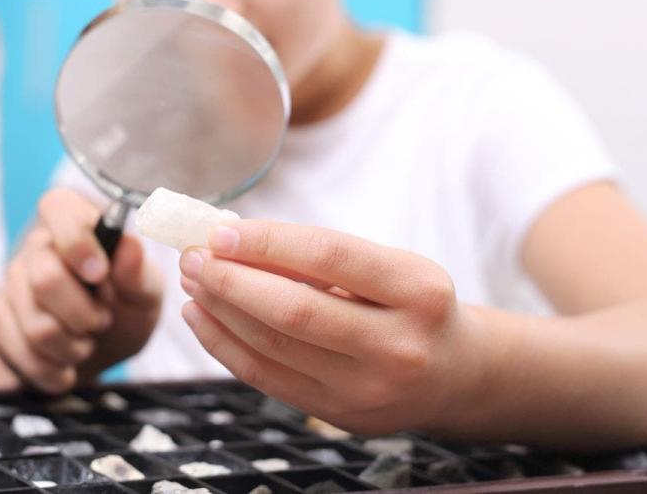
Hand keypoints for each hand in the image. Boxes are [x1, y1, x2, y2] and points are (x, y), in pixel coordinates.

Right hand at [0, 188, 162, 392]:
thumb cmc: (126, 308)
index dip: (76, 242)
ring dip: (73, 348)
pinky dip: (54, 369)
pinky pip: (21, 352)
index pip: (57, 206)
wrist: (98, 350)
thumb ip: (137, 273)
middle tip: (102, 321)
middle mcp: (39, 247)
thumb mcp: (145, 293)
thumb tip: (130, 245)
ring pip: (36, 325)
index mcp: (76, 223)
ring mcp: (13, 282)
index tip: (99, 275)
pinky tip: (66, 366)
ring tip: (87, 343)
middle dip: (83, 315)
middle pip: (44, 278)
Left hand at [178, 220, 482, 435]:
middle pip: (294, 310)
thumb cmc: (409, 305)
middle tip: (193, 257)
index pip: (330, 256)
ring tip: (193, 281)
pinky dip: (224, 345)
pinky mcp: (340, 415)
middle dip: (231, 280)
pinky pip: (266, 378)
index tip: (220, 231)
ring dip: (220, 310)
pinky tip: (200, 318)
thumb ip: (320, 255)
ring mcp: (368, 389)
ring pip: (273, 346)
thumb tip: (231, 238)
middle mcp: (398, 345)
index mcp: (418, 291)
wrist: (453, 375)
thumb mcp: (388, 268)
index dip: (268, 241)